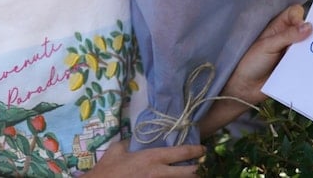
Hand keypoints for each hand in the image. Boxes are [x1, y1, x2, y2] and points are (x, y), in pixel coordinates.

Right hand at [85, 140, 203, 176]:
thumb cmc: (108, 169)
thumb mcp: (117, 150)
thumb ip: (129, 142)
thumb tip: (134, 139)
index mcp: (152, 158)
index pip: (181, 153)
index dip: (196, 150)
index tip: (203, 149)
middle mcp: (159, 173)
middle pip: (189, 173)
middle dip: (199, 170)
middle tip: (202, 166)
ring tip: (192, 174)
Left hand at [199, 4, 311, 135]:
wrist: (245, 88)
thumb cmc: (251, 62)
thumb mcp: (268, 46)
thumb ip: (288, 36)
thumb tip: (309, 26)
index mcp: (278, 27)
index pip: (294, 13)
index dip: (300, 17)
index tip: (304, 28)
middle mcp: (287, 38)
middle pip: (306, 29)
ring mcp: (292, 53)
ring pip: (309, 46)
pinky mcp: (296, 67)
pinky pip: (308, 62)